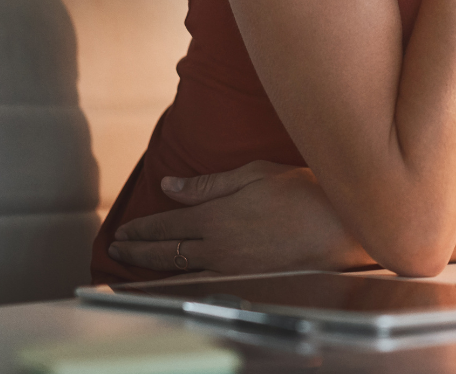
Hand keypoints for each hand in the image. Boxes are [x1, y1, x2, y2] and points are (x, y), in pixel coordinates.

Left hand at [108, 161, 371, 274]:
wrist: (338, 228)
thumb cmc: (300, 193)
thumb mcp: (252, 175)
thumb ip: (206, 185)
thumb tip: (169, 185)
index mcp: (216, 219)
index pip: (166, 226)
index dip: (140, 229)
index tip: (123, 230)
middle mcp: (217, 248)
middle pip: (166, 253)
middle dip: (137, 251)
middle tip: (117, 249)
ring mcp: (232, 269)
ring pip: (181, 271)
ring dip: (154, 267)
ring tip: (136, 263)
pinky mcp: (247, 281)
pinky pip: (204, 280)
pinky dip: (182, 278)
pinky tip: (176, 277)